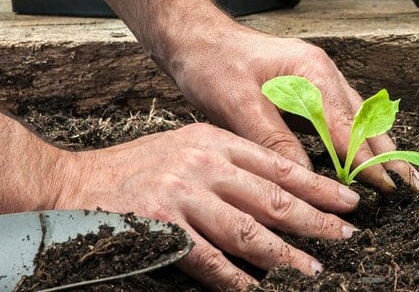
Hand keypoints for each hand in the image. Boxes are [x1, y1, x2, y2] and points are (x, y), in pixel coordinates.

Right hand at [53, 122, 359, 290]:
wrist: (70, 184)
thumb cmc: (132, 170)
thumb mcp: (185, 148)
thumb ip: (227, 164)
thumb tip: (277, 193)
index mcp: (213, 141)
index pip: (278, 165)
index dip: (317, 185)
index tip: (348, 201)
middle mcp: (203, 164)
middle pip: (272, 196)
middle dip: (316, 219)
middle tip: (347, 236)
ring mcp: (182, 195)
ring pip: (248, 230)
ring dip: (285, 254)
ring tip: (314, 269)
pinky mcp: (161, 227)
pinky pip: (209, 259)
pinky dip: (236, 277)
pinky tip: (257, 288)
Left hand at [163, 25, 418, 191]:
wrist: (194, 36)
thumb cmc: (212, 64)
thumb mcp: (238, 106)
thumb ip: (274, 141)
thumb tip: (305, 178)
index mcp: (312, 72)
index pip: (347, 127)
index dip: (367, 161)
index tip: (388, 187)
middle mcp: (323, 72)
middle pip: (364, 120)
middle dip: (387, 154)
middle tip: (411, 186)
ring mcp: (317, 77)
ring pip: (357, 116)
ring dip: (377, 146)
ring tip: (399, 174)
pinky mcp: (307, 85)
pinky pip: (342, 114)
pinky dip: (357, 137)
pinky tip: (365, 154)